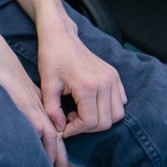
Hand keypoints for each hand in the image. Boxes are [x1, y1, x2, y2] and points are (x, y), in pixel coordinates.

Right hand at [0, 26, 68, 166]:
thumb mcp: (8, 88)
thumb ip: (13, 102)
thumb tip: (11, 115)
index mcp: (35, 101)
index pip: (49, 128)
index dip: (54, 145)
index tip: (55, 162)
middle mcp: (38, 105)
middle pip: (55, 136)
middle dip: (60, 157)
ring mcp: (34, 106)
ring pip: (52, 137)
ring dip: (56, 156)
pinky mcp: (27, 107)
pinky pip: (43, 131)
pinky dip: (47, 146)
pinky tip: (46, 159)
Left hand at [36, 14, 126, 138]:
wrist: (61, 36)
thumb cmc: (52, 58)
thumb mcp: (47, 85)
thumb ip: (52, 110)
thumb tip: (60, 129)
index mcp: (87, 86)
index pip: (90, 122)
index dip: (76, 130)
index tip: (64, 128)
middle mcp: (104, 83)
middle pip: (105, 122)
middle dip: (87, 127)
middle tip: (71, 120)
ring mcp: (112, 79)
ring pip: (117, 115)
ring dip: (100, 120)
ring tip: (81, 112)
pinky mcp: (114, 76)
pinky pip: (120, 102)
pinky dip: (109, 109)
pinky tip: (90, 104)